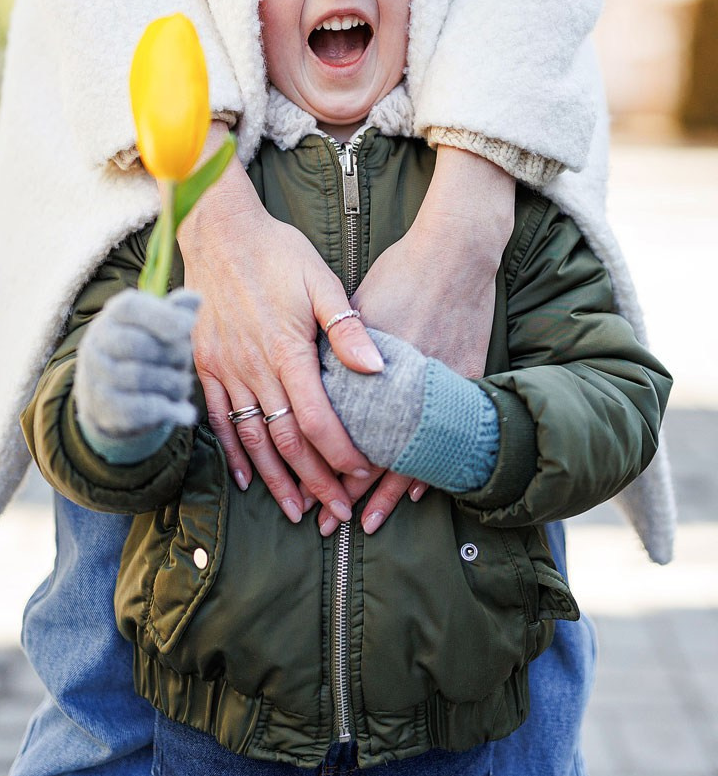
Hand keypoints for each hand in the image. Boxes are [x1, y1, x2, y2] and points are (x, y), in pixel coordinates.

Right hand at [74, 287, 199, 438]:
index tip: (190, 324)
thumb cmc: (144, 350)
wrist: (108, 394)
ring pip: (138, 377)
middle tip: (185, 363)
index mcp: (114, 314)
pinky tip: (186, 412)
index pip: (132, 308)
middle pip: (139, 344)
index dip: (164, 316)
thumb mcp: (158, 327)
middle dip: (173, 355)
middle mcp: (98, 341)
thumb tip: (196, 299)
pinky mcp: (101, 406)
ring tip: (184, 386)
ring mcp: (95, 374)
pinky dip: (166, 410)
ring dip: (172, 384)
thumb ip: (176, 312)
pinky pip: (136, 408)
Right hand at [177, 125, 383, 522]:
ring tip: (296, 509)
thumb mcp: (321, 281)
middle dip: (314, 480)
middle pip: (286, 439)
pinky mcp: (205, 364)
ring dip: (275, 478)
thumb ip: (347, 328)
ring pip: (252, 438)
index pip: (316, 418)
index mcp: (286, 348)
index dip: (339, 452)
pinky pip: (219, 419)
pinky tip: (247, 478)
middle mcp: (253, 367)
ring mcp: (225, 368)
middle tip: (336, 510)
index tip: (361, 474)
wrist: (219, 231)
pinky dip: (234, 452)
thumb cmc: (277, 253)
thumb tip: (376, 369)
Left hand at [326, 147, 513, 529]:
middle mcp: (401, 384)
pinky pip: (447, 438)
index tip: (309, 492)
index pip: (341, 432)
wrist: (457, 252)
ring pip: (409, 455)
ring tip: (368, 521)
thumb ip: (334, 349)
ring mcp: (437, 386)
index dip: (324, 467)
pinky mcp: (466, 382)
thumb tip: (312, 380)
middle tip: (330, 523)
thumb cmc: (400, 272)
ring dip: (387, 492)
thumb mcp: (352, 305)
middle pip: (372, 453)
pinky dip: (428, 466)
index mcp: (367, 366)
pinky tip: (413, 492)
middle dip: (349, 492)